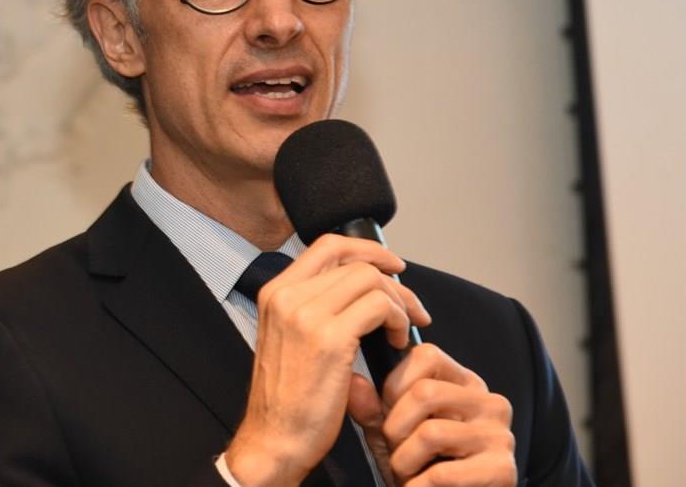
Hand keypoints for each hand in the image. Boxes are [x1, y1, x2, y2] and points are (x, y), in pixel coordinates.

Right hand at [225, 234, 430, 485]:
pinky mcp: (329, 338)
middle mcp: (286, 296)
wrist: (274, 439)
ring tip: (400, 332)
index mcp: (275, 292)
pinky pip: (380, 308)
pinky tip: (396, 344)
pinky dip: (398, 321)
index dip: (367, 249)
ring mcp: (306, 314)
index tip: (392, 266)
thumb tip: (359, 288)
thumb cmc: (288, 398)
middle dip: (394, 283)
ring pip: (371, 280)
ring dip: (399, 304)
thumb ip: (314, 308)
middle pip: (356, 263)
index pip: (328, 246)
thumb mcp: (289, 338)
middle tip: (411, 310)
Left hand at [349, 343, 515, 486]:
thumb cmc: (423, 468)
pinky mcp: (503, 470)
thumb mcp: (393, 434)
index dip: (394, 385)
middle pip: (425, 392)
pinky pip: (442, 474)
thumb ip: (373, 408)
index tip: (389, 414)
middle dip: (395, 428)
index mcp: (465, 384)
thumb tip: (354, 383)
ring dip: (404, 462)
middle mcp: (489, 402)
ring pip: (431, 433)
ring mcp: (500, 436)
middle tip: (395, 450)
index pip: (426, 356)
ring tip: (407, 473)